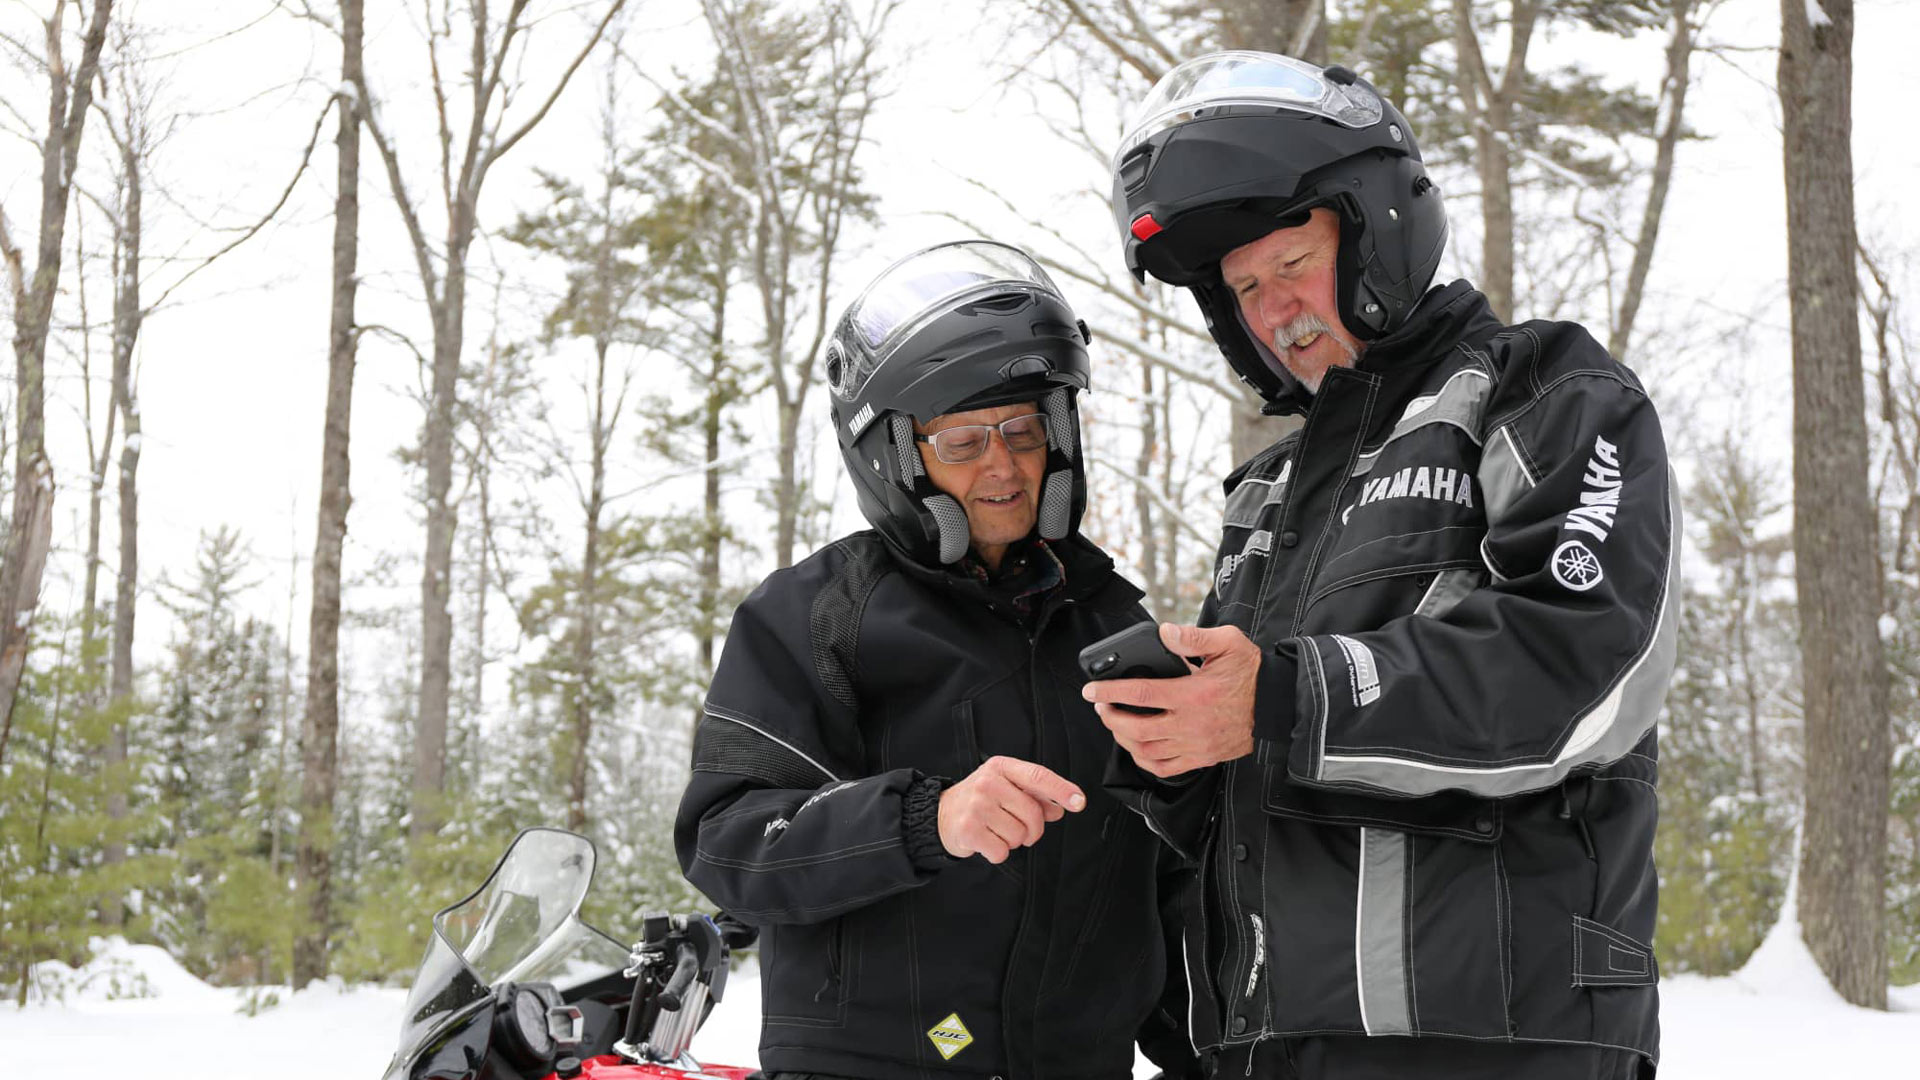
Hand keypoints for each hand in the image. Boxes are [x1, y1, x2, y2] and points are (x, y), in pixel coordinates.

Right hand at [937, 755, 1085, 863]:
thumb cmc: (979, 801)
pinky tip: (986, 841)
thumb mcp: (1005, 789)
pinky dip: (998, 852)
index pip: (1038, 776)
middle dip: (1034, 830)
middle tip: (1022, 830)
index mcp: (1001, 767)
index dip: (1061, 790)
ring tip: (996, 831)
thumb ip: (1034, 797)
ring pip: (1019, 835)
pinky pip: (1002, 851)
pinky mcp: (968, 829)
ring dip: (1013, 841)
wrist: (940, 814)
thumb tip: (1059, 809)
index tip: (1079, 802)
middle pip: (1033, 814)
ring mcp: (977, 806)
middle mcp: (988, 783)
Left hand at [1083, 623, 1258, 777]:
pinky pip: (1165, 768)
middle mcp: (1191, 724)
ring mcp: (1196, 745)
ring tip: (1115, 723)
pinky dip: (1144, 761)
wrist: (1277, 704)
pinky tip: (1137, 747)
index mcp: (1193, 694)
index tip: (1091, 689)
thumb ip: (1195, 637)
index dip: (1110, 691)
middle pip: (1136, 728)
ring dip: (1123, 739)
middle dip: (1111, 717)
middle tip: (1102, 706)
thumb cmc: (1251, 673)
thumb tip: (1165, 633)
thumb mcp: (1229, 643)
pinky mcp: (1203, 757)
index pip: (1141, 693)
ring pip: (1147, 751)